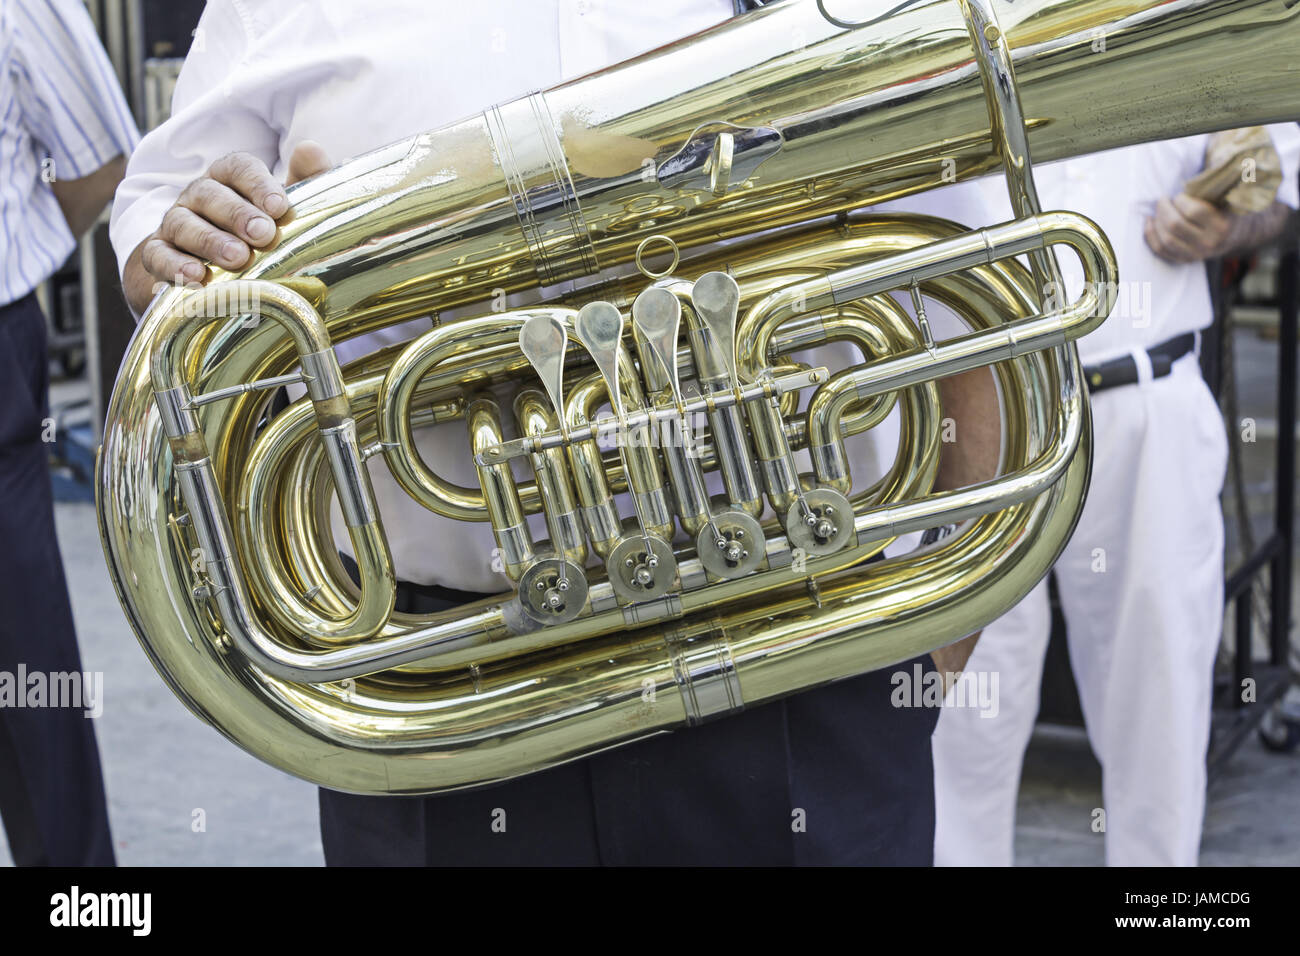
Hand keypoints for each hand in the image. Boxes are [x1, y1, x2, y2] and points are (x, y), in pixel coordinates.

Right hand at [124, 141, 331, 313]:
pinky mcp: (158, 253)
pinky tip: (197, 277)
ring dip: (210, 241)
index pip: (238, 168)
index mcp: (229, 178)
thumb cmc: (257, 230)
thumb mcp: (283, 207)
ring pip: (184, 224)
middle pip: (211, 195)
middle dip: (237, 214)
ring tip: (237, 258)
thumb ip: (304, 179)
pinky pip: (159, 255)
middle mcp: (199, 195)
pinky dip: (176, 265)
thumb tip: (311, 150)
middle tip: (263, 234)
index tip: (279, 207)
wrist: (218, 269)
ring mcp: (175, 222)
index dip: (258, 184)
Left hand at [1143, 193, 1232, 262]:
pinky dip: (1150, 236)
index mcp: (1221, 226)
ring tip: (1156, 210)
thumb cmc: (1225, 211)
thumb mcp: (1224, 200)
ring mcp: (1195, 255)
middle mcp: (1208, 243)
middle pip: (1175, 225)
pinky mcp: (1184, 260)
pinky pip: (1160, 251)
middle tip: (1162, 200)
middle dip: (1163, 209)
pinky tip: (1150, 222)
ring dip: (1156, 222)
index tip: (1178, 196)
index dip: (1180, 200)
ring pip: (1165, 240)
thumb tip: (1183, 176)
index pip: (1193, 211)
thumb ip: (1208, 191)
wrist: (1234, 237)